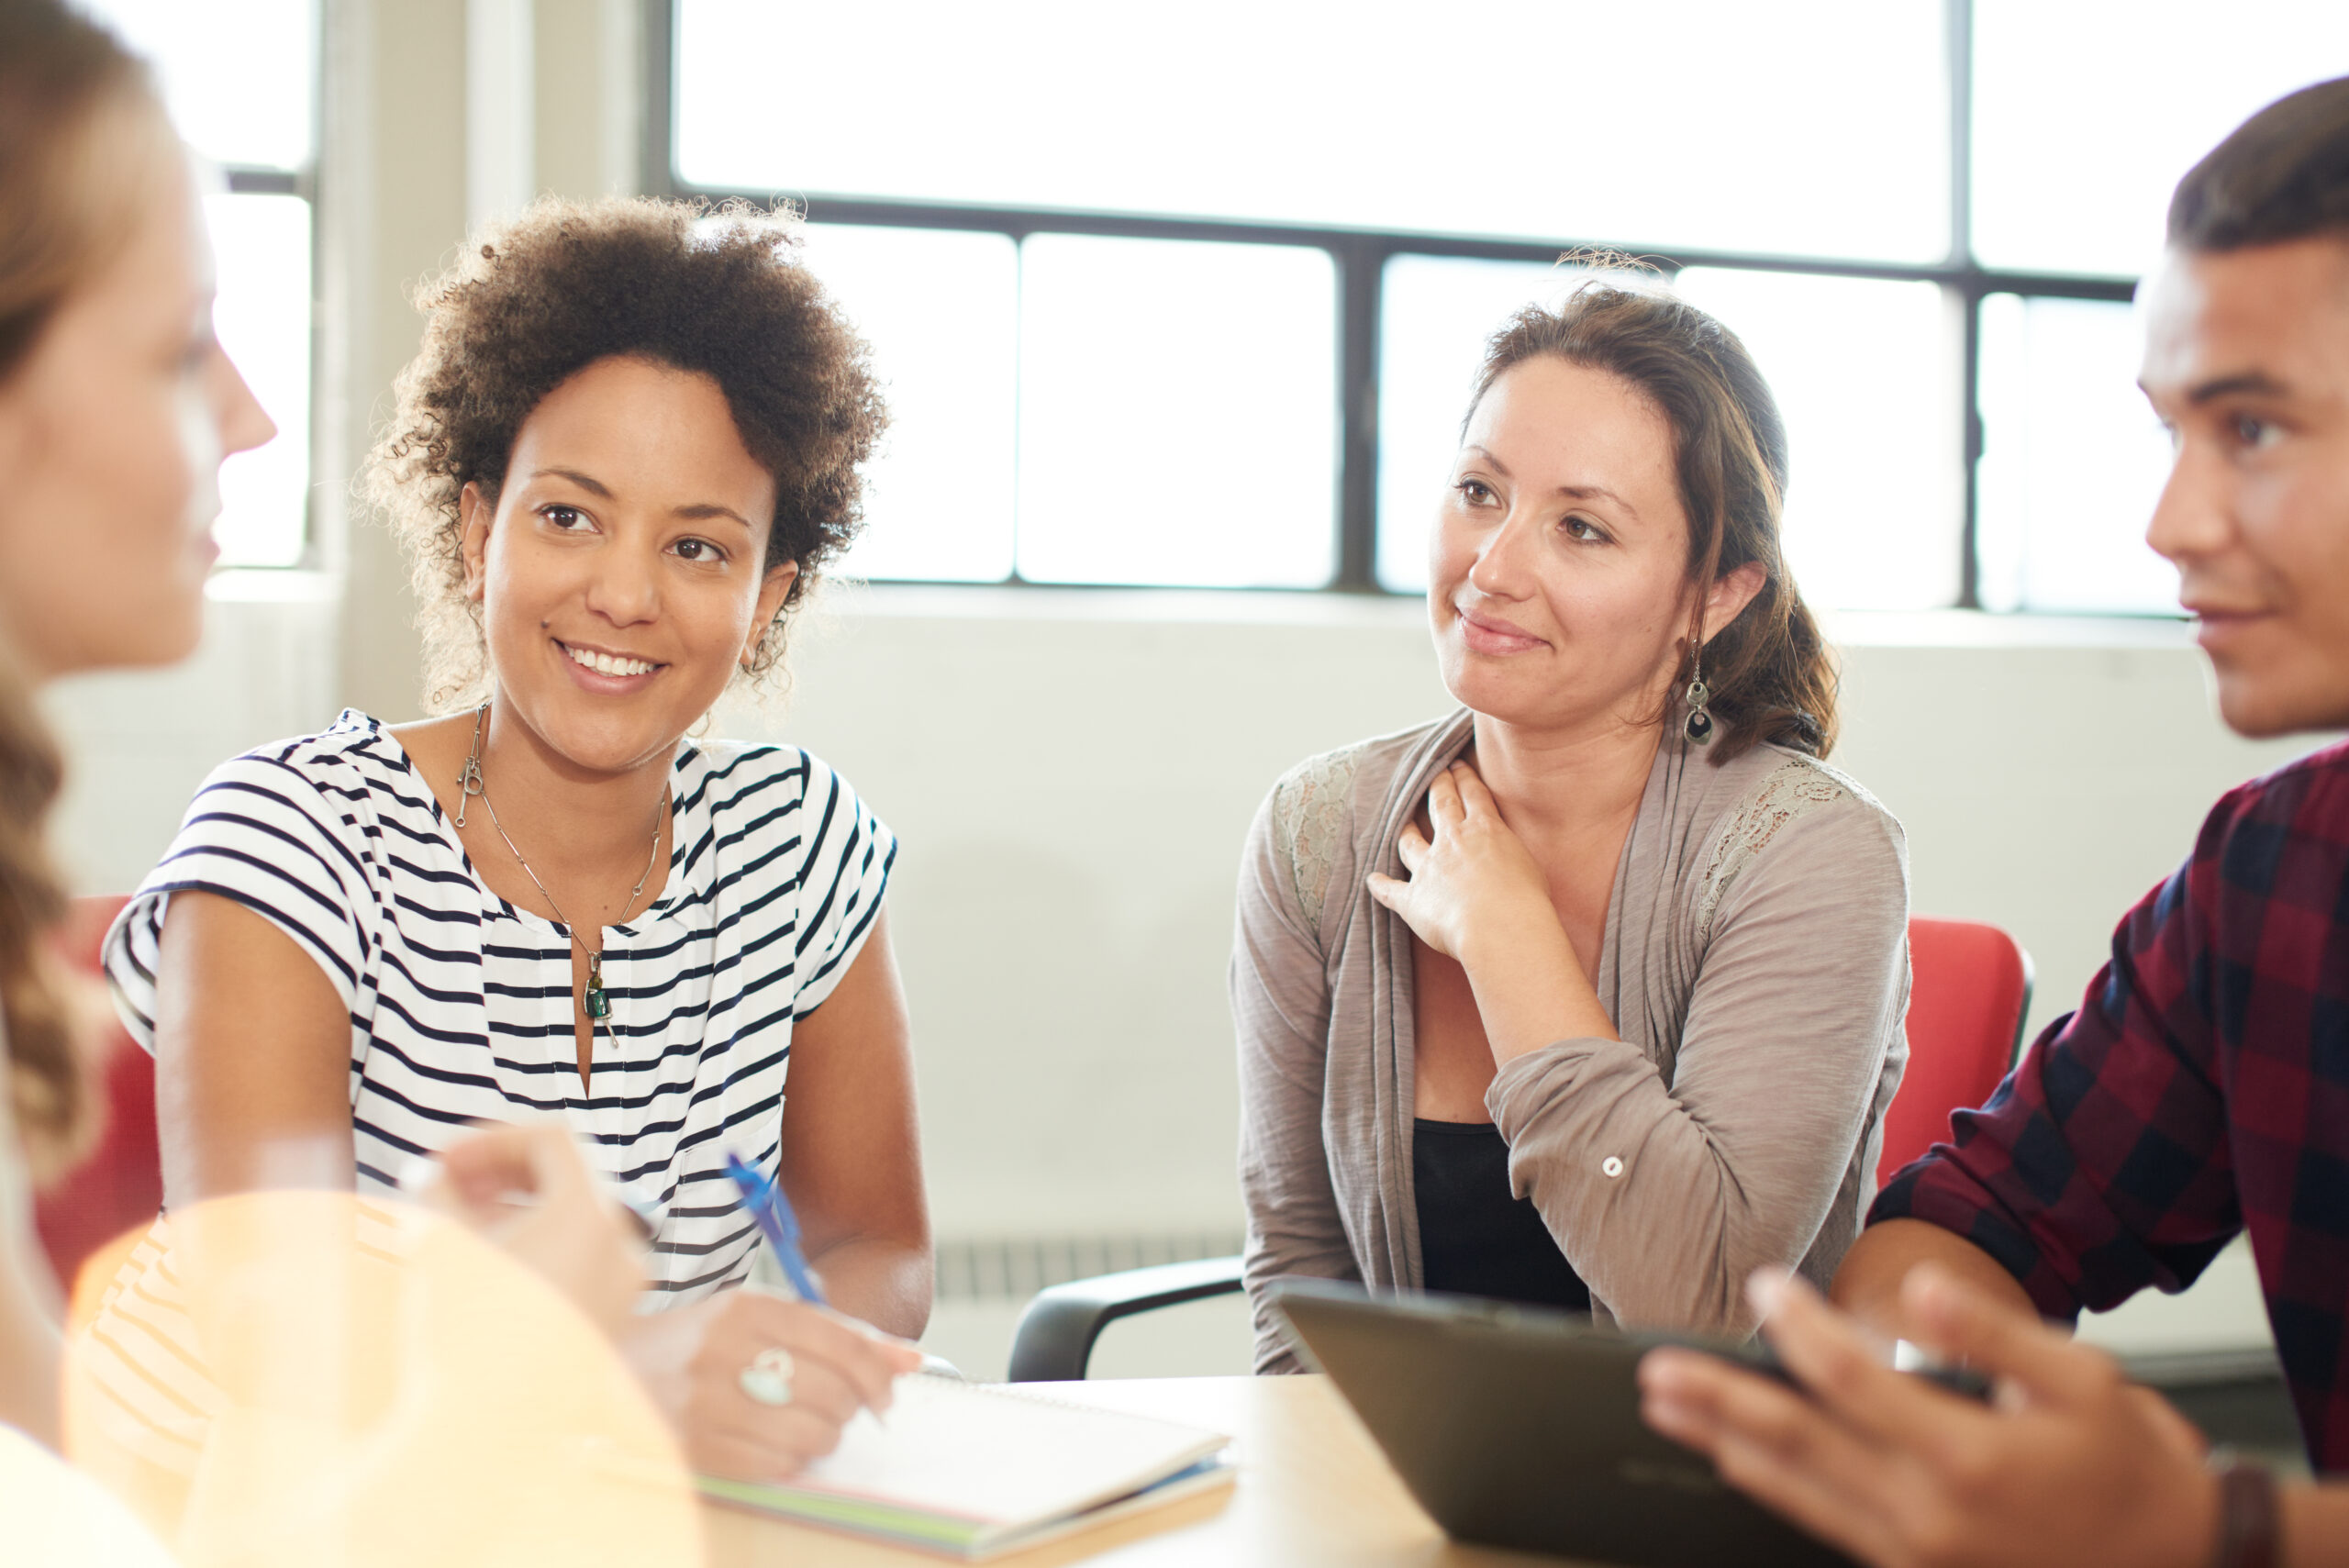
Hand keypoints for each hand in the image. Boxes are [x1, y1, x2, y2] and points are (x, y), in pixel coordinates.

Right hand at [410, 1121, 645, 1335]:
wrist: (486, 1431)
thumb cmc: (464, 1334)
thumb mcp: (440, 1243)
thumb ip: (438, 1188)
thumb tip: (434, 1169)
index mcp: (591, 1213)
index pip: (552, 1139)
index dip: (492, 1138)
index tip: (446, 1158)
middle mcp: (622, 1243)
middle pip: (568, 1176)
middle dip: (504, 1170)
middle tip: (451, 1182)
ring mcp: (624, 1283)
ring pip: (575, 1217)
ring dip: (519, 1205)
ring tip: (462, 1220)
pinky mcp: (613, 1316)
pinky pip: (583, 1255)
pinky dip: (542, 1243)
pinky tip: (491, 1258)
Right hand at [618, 1286, 922, 1480]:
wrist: (609, 1372)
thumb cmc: (700, 1344)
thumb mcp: (759, 1320)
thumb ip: (834, 1334)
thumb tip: (909, 1360)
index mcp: (745, 1308)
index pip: (837, 1338)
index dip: (875, 1370)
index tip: (888, 1393)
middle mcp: (724, 1349)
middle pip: (828, 1388)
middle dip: (851, 1409)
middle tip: (844, 1413)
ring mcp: (704, 1400)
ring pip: (806, 1430)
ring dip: (824, 1438)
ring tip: (813, 1431)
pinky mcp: (692, 1445)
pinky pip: (772, 1464)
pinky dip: (791, 1461)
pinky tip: (782, 1449)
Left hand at [1366, 762, 1557, 966]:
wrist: (1499, 927)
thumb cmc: (1524, 901)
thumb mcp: (1529, 866)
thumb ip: (1511, 855)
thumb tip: (1507, 860)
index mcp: (1484, 829)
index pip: (1472, 794)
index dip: (1464, 778)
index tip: (1457, 766)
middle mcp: (1452, 841)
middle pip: (1440, 805)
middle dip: (1438, 787)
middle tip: (1435, 775)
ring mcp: (1428, 868)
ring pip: (1410, 841)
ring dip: (1406, 830)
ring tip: (1402, 823)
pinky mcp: (1412, 898)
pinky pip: (1390, 890)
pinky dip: (1380, 885)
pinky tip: (1372, 880)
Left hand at [1637, 1265, 2217, 1567]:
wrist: (2175, 1562)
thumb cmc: (2127, 1464)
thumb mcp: (2079, 1379)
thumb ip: (1989, 1332)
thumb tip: (1918, 1289)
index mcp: (1964, 1456)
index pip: (1849, 1381)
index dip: (1798, 1328)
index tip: (1765, 1285)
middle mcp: (1927, 1513)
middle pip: (1795, 1445)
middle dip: (1718, 1401)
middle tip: (1657, 1370)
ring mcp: (1915, 1553)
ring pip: (1795, 1493)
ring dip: (1723, 1446)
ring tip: (1671, 1410)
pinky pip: (1824, 1527)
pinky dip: (1770, 1489)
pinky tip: (1735, 1460)